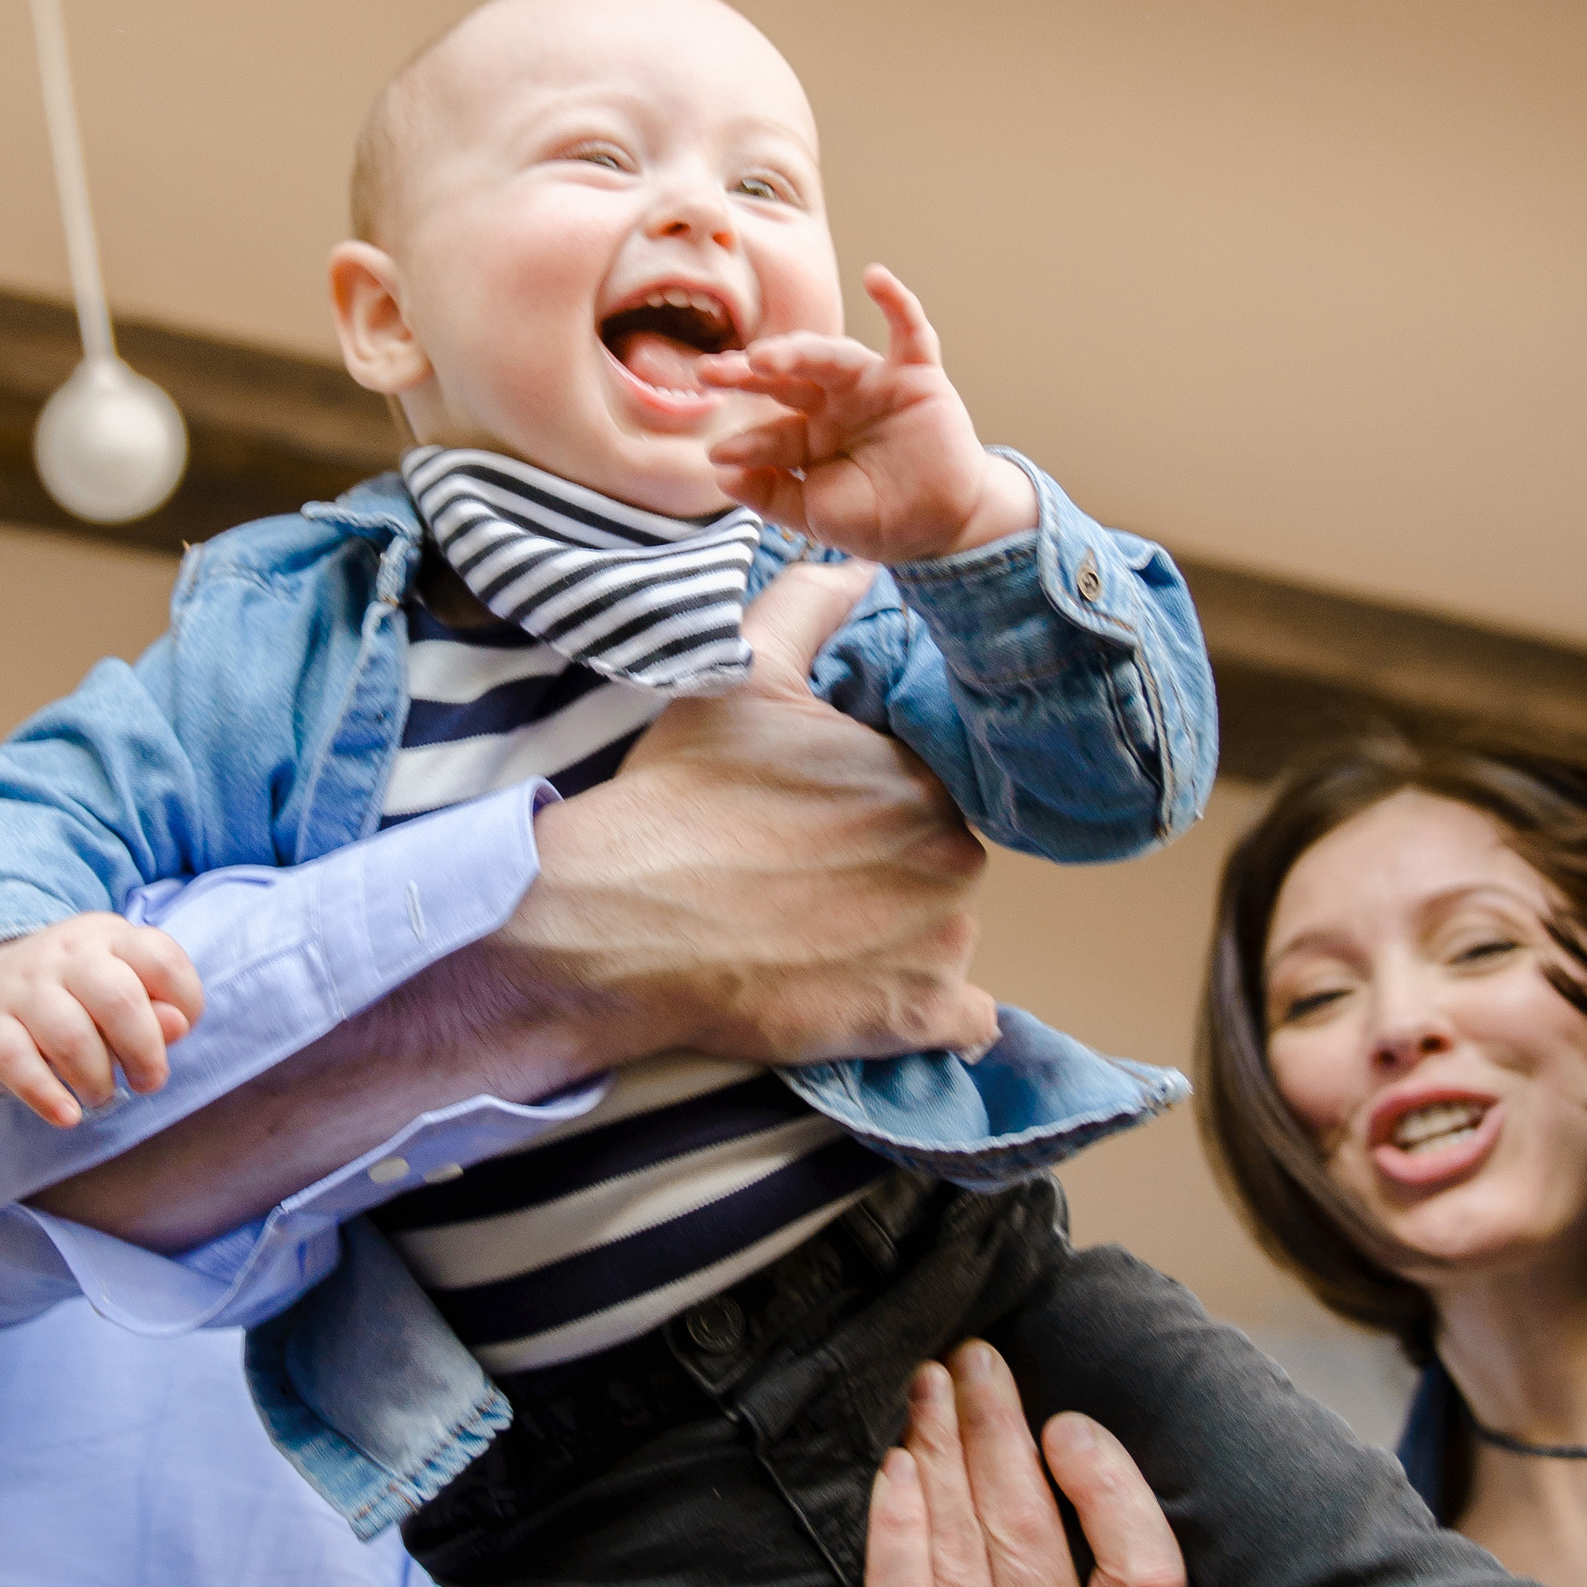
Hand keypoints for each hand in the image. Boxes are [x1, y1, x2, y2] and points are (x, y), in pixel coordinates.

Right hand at [0, 912, 203, 1127]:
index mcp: (109, 939)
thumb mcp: (126, 989)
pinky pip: (15, 1062)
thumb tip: (177, 1026)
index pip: (162, 960)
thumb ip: (159, 1008)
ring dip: (97, 1080)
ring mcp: (22, 989)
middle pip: (119, 999)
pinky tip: (67, 1115)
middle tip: (145, 1081)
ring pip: (70, 1036)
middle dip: (144, 1053)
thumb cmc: (78, 998)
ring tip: (100, 1093)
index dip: (185, 1005)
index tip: (174, 1033)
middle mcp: (65, 955)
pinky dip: (46, 1096)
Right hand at [500, 555, 1002, 1065]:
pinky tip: (880, 997)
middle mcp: (950, 853)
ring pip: (945, 935)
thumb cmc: (679, 801)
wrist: (621, 919)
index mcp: (917, 774)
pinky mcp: (916, 1014)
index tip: (812, 833)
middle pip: (937, 865)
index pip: (920, 795)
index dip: (867, 815)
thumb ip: (808, 610)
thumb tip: (857, 565)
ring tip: (815, 941)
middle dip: (887, 874)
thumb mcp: (740, 682)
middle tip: (804, 886)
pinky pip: (965, 1021)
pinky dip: (936, 1012)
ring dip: (902, 940)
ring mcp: (941, 941)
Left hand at [699, 266, 1036, 562]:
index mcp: (809, 435)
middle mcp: (836, 402)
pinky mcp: (917, 376)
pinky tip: (876, 278)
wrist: (945, 529)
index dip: (746, 442)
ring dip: (796, 351)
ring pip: (830, 356)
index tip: (718, 453)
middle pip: (786, 379)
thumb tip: (721, 477)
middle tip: (710, 372)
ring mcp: (874, 385)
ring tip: (761, 359)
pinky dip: (897, 303)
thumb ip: (771, 496)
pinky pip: (910, 332)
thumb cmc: (880, 521)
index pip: (770, 432)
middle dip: (748, 374)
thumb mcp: (815, 514)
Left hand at [856, 1339, 1185, 1586]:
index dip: (1110, 1489)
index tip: (1063, 1426)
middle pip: (1036, 1544)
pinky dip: (897, 1535)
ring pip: (967, 1562)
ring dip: (942, 1456)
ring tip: (926, 1390)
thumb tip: (1062, 1440)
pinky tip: (893, 1473)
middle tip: (974, 1360)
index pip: (1150, 1576)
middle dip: (1001, 1433)